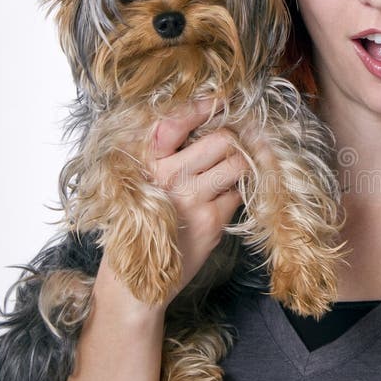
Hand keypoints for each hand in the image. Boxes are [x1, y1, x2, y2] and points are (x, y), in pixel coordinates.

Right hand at [148, 100, 247, 301]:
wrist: (136, 280)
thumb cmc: (139, 226)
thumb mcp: (140, 183)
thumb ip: (165, 157)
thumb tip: (206, 129)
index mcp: (146, 160)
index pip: (178, 121)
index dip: (205, 106)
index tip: (221, 99)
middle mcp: (168, 174)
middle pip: (222, 139)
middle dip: (236, 140)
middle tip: (236, 146)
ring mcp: (192, 197)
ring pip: (238, 164)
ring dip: (243, 165)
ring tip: (234, 171)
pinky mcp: (211, 220)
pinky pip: (239, 194)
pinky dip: (238, 194)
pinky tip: (224, 199)